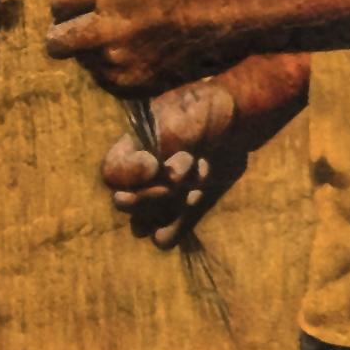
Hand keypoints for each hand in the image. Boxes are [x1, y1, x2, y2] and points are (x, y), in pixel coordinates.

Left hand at [40, 0, 246, 92]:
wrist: (247, 1)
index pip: (60, 0)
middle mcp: (110, 28)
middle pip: (57, 42)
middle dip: (63, 32)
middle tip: (78, 27)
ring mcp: (127, 61)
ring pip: (87, 64)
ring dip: (94, 51)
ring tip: (115, 38)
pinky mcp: (146, 84)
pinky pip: (113, 83)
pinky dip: (117, 71)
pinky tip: (133, 55)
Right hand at [97, 55, 306, 245]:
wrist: (238, 120)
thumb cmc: (204, 112)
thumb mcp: (175, 119)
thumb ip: (153, 145)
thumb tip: (149, 172)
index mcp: (129, 149)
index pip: (111, 175)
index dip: (131, 174)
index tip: (156, 162)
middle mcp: (138, 176)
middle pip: (125, 204)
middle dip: (159, 188)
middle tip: (190, 160)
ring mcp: (158, 199)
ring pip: (142, 225)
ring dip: (171, 206)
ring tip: (197, 178)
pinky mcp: (180, 213)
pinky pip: (163, 238)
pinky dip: (178, 225)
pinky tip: (198, 197)